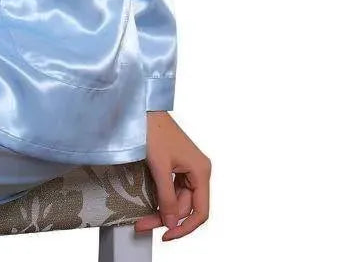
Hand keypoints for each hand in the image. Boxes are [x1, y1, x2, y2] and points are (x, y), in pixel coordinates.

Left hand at [133, 110, 210, 240]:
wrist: (141, 108)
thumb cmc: (152, 129)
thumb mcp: (159, 167)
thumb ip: (166, 197)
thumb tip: (171, 223)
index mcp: (201, 170)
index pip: (200, 211)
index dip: (185, 227)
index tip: (168, 235)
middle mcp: (198, 170)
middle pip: (186, 206)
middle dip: (166, 218)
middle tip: (144, 225)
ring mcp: (187, 167)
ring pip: (178, 199)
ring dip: (162, 209)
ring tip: (143, 218)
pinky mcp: (176, 164)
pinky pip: (172, 188)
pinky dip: (161, 198)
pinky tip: (150, 204)